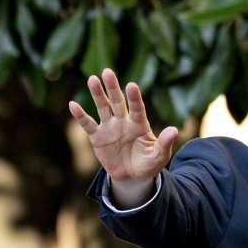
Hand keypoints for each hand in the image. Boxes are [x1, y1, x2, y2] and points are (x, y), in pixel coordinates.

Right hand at [68, 68, 177, 189]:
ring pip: (103, 108)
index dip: (135, 98)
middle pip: (118, 102)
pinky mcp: (97, 137)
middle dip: (112, 87)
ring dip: (97, 94)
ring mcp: (110, 127)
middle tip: (107, 71)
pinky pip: (88, 124)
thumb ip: (164, 143)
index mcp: (140, 125)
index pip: (138, 109)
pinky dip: (80, 116)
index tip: (132, 85)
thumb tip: (174, 130)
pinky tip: (72, 104)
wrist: (132, 176)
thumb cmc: (148, 163)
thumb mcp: (159, 156)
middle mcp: (124, 122)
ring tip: (92, 79)